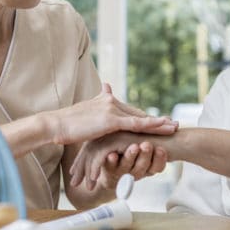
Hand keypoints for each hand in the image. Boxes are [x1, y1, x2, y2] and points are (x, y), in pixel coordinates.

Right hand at [49, 83, 177, 144]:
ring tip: (174, 127)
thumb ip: (94, 109)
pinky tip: (163, 127)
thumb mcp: (83, 115)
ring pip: (140, 118)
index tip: (159, 121)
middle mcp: (110, 101)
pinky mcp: (111, 120)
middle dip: (157, 120)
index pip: (129, 111)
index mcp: (105, 101)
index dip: (145, 117)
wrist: (55, 125)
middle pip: (138, 113)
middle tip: (173, 123)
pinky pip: (135, 124)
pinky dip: (151, 125)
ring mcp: (111, 109)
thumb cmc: (66, 124)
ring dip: (159, 123)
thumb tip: (99, 101)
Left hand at [69, 132, 167, 189]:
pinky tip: (93, 182)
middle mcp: (111, 131)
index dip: (84, 163)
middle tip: (74, 182)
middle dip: (81, 168)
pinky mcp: (119, 139)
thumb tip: (108, 163)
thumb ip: (123, 156)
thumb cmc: (155, 149)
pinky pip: (102, 156)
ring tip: (82, 186)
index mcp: (112, 133)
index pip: (92, 148)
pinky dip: (96, 169)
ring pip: (93, 153)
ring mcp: (114, 134)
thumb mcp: (135, 154)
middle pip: (89, 150)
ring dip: (86, 171)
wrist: (171, 143)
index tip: (77, 176)